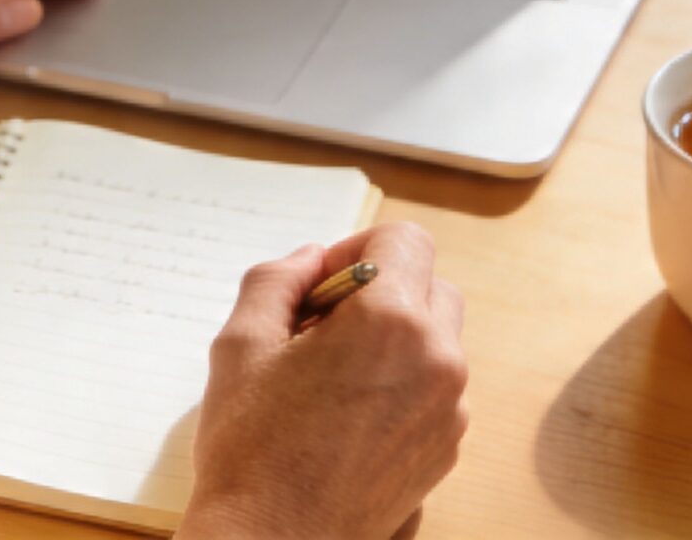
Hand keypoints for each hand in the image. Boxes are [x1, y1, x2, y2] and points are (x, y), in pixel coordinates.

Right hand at [179, 223, 469, 539]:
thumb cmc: (252, 450)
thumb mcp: (241, 343)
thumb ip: (278, 278)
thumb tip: (312, 259)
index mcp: (392, 321)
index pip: (404, 240)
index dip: (358, 247)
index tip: (322, 284)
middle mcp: (437, 360)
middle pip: (430, 286)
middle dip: (380, 292)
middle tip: (321, 326)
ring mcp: (450, 410)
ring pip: (436, 341)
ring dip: (392, 340)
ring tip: (329, 377)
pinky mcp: (446, 450)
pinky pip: (435, 390)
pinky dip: (401, 385)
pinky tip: (346, 416)